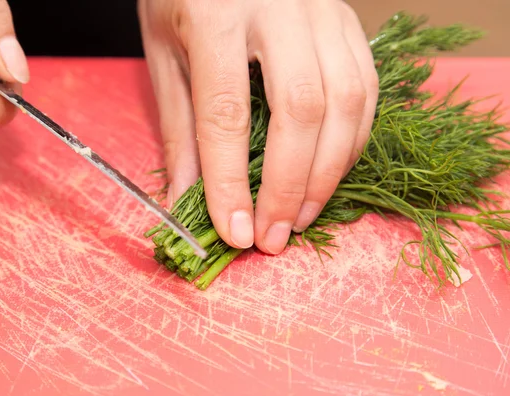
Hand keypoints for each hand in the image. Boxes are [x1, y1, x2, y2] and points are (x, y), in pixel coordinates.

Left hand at [138, 0, 378, 253]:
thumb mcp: (164, 53)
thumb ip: (181, 127)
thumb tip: (188, 199)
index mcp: (216, 14)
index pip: (227, 112)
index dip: (232, 181)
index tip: (235, 232)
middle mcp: (278, 7)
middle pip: (301, 109)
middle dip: (289, 186)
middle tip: (273, 237)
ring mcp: (323, 10)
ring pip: (346, 101)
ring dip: (327, 173)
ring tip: (300, 217)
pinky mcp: (349, 20)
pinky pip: (365, 88)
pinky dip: (351, 142)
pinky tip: (328, 173)